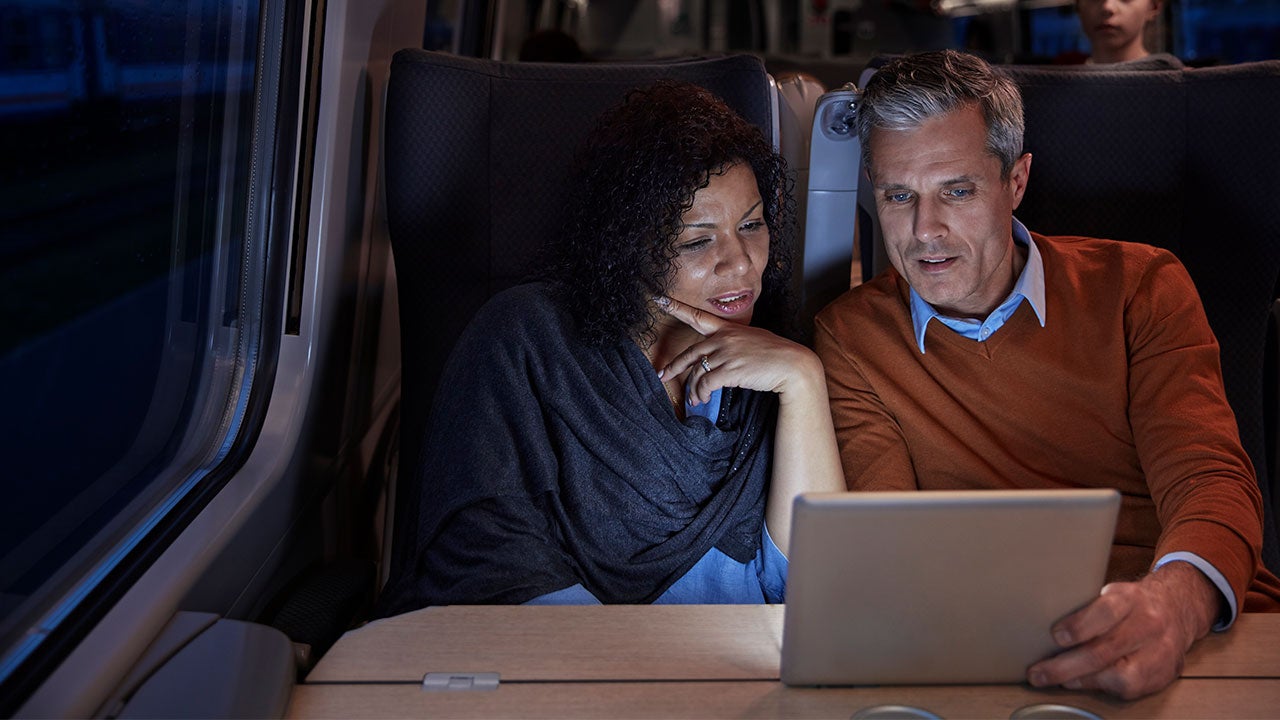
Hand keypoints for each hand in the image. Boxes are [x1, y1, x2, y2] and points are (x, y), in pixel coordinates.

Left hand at [654, 296, 823, 406]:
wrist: (792, 364)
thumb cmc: (774, 354)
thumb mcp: (752, 339)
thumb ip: (733, 343)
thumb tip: (721, 355)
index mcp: (727, 328)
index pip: (698, 316)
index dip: (677, 308)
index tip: (659, 300)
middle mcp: (723, 338)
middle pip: (690, 353)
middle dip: (674, 367)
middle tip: (664, 375)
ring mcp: (726, 353)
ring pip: (697, 372)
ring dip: (693, 389)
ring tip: (694, 399)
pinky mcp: (729, 370)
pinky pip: (706, 384)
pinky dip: (701, 394)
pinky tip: (703, 399)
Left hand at [1026, 561, 1220, 699]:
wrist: (1176, 610)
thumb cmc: (1132, 603)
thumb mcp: (1112, 592)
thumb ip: (1087, 607)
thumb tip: (1042, 623)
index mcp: (1130, 598)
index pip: (1104, 612)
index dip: (1078, 626)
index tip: (1055, 636)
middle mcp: (1148, 625)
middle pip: (1104, 650)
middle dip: (1065, 666)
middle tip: (1038, 673)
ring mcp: (1159, 652)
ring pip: (1118, 675)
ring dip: (1081, 680)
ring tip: (1058, 679)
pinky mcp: (1163, 674)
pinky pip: (1128, 688)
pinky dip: (1101, 686)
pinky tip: (1082, 682)